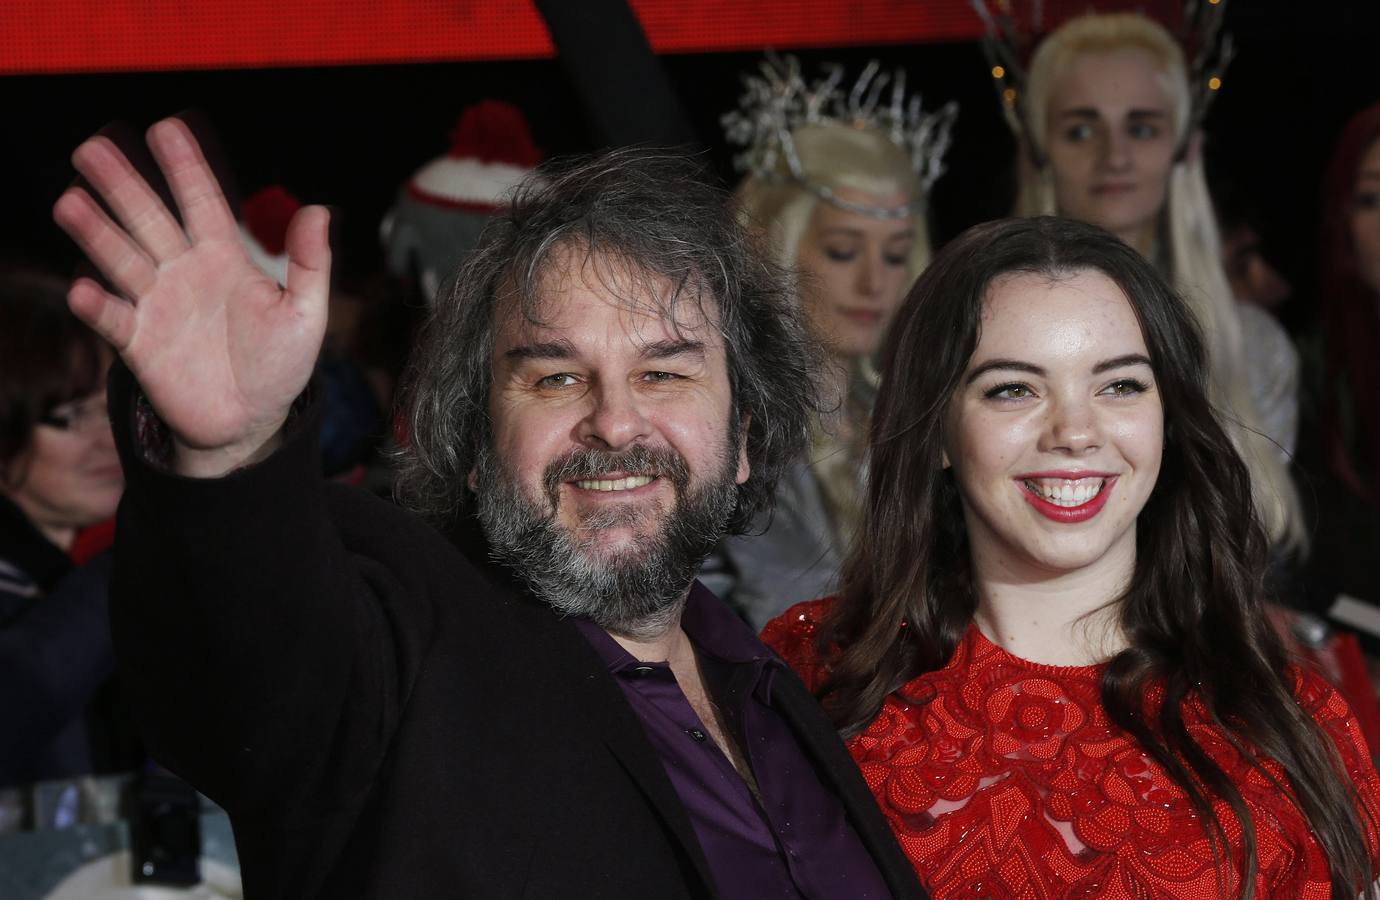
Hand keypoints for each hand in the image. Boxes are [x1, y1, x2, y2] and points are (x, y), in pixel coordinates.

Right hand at [53, 118, 330, 476]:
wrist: (251, 422)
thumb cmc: (280, 365)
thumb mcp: (306, 314)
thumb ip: (309, 264)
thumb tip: (318, 210)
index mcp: (224, 258)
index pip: (202, 202)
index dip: (186, 167)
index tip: (166, 128)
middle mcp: (183, 273)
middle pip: (149, 220)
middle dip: (123, 185)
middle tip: (92, 149)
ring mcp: (157, 305)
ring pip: (122, 260)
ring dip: (97, 233)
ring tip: (71, 203)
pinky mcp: (139, 345)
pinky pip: (114, 320)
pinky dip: (97, 305)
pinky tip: (82, 290)